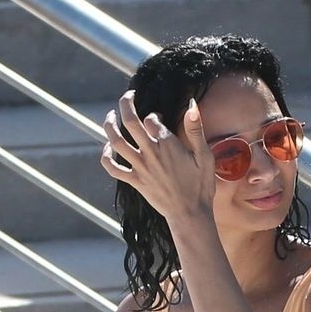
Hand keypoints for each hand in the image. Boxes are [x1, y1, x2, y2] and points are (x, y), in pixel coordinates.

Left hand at [97, 88, 214, 224]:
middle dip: (126, 103)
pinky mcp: (135, 181)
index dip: (154, 115)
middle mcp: (150, 153)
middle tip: (129, 96)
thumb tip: (191, 105)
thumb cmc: (200, 186)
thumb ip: (195, 130)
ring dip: (109, 125)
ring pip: (116, 141)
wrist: (190, 215)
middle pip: (130, 121)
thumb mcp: (204, 156)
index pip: (152, 119)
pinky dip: (106, 156)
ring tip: (110, 115)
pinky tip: (108, 148)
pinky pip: (113, 168)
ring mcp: (140, 168)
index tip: (159, 119)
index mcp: (167, 144)